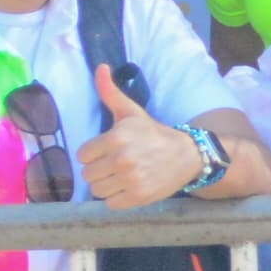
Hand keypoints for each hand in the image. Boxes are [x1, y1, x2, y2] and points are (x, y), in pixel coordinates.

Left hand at [79, 65, 204, 209]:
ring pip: (97, 190)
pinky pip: (111, 204)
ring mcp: (131, 179)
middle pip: (88, 174)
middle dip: (99, 170)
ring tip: (121, 177)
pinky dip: (117, 198)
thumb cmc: (153, 133)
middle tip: (116, 165)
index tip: (108, 151)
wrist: (187, 155)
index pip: (83, 155)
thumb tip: (100, 67)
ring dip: (106, 185)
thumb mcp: (131, 112)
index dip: (94, 153)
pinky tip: (128, 187)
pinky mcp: (138, 197)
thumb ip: (110, 92)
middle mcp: (122, 158)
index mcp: (116, 137)